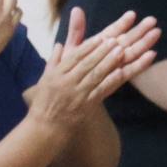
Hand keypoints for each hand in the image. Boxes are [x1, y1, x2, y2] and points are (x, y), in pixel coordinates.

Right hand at [24, 8, 159, 138]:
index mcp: (56, 74)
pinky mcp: (86, 106)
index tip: (100, 37)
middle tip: (115, 40)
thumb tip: (59, 45)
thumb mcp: (45, 80)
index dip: (88, 47)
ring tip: (121, 51)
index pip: (74, 57)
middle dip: (101, 51)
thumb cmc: (45, 103)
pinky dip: (110, 81)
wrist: (45, 128)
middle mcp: (66, 82)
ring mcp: (77, 94)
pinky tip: (121, 72)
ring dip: (109, 62)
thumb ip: (53, 61)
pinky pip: (100, 91)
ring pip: (95, 75)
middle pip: (86, 63)